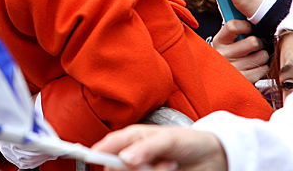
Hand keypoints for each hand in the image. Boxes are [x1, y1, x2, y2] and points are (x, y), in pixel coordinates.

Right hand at [92, 125, 227, 170]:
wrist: (213, 157)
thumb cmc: (188, 141)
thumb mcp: (167, 139)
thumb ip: (145, 147)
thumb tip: (124, 158)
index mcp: (131, 138)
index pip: (108, 146)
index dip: (97, 153)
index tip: (91, 159)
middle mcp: (133, 155)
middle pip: (117, 168)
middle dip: (134, 168)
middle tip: (153, 163)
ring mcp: (143, 169)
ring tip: (170, 165)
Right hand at [211, 21, 268, 83]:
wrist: (216, 76)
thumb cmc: (226, 53)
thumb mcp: (224, 41)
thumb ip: (233, 30)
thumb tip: (248, 15)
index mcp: (218, 41)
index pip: (233, 26)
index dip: (245, 25)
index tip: (249, 28)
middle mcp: (223, 54)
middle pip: (253, 42)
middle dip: (259, 42)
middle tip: (257, 44)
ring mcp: (233, 68)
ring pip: (262, 56)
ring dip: (261, 55)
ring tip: (254, 56)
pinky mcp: (242, 79)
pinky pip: (263, 69)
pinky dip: (261, 67)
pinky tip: (253, 66)